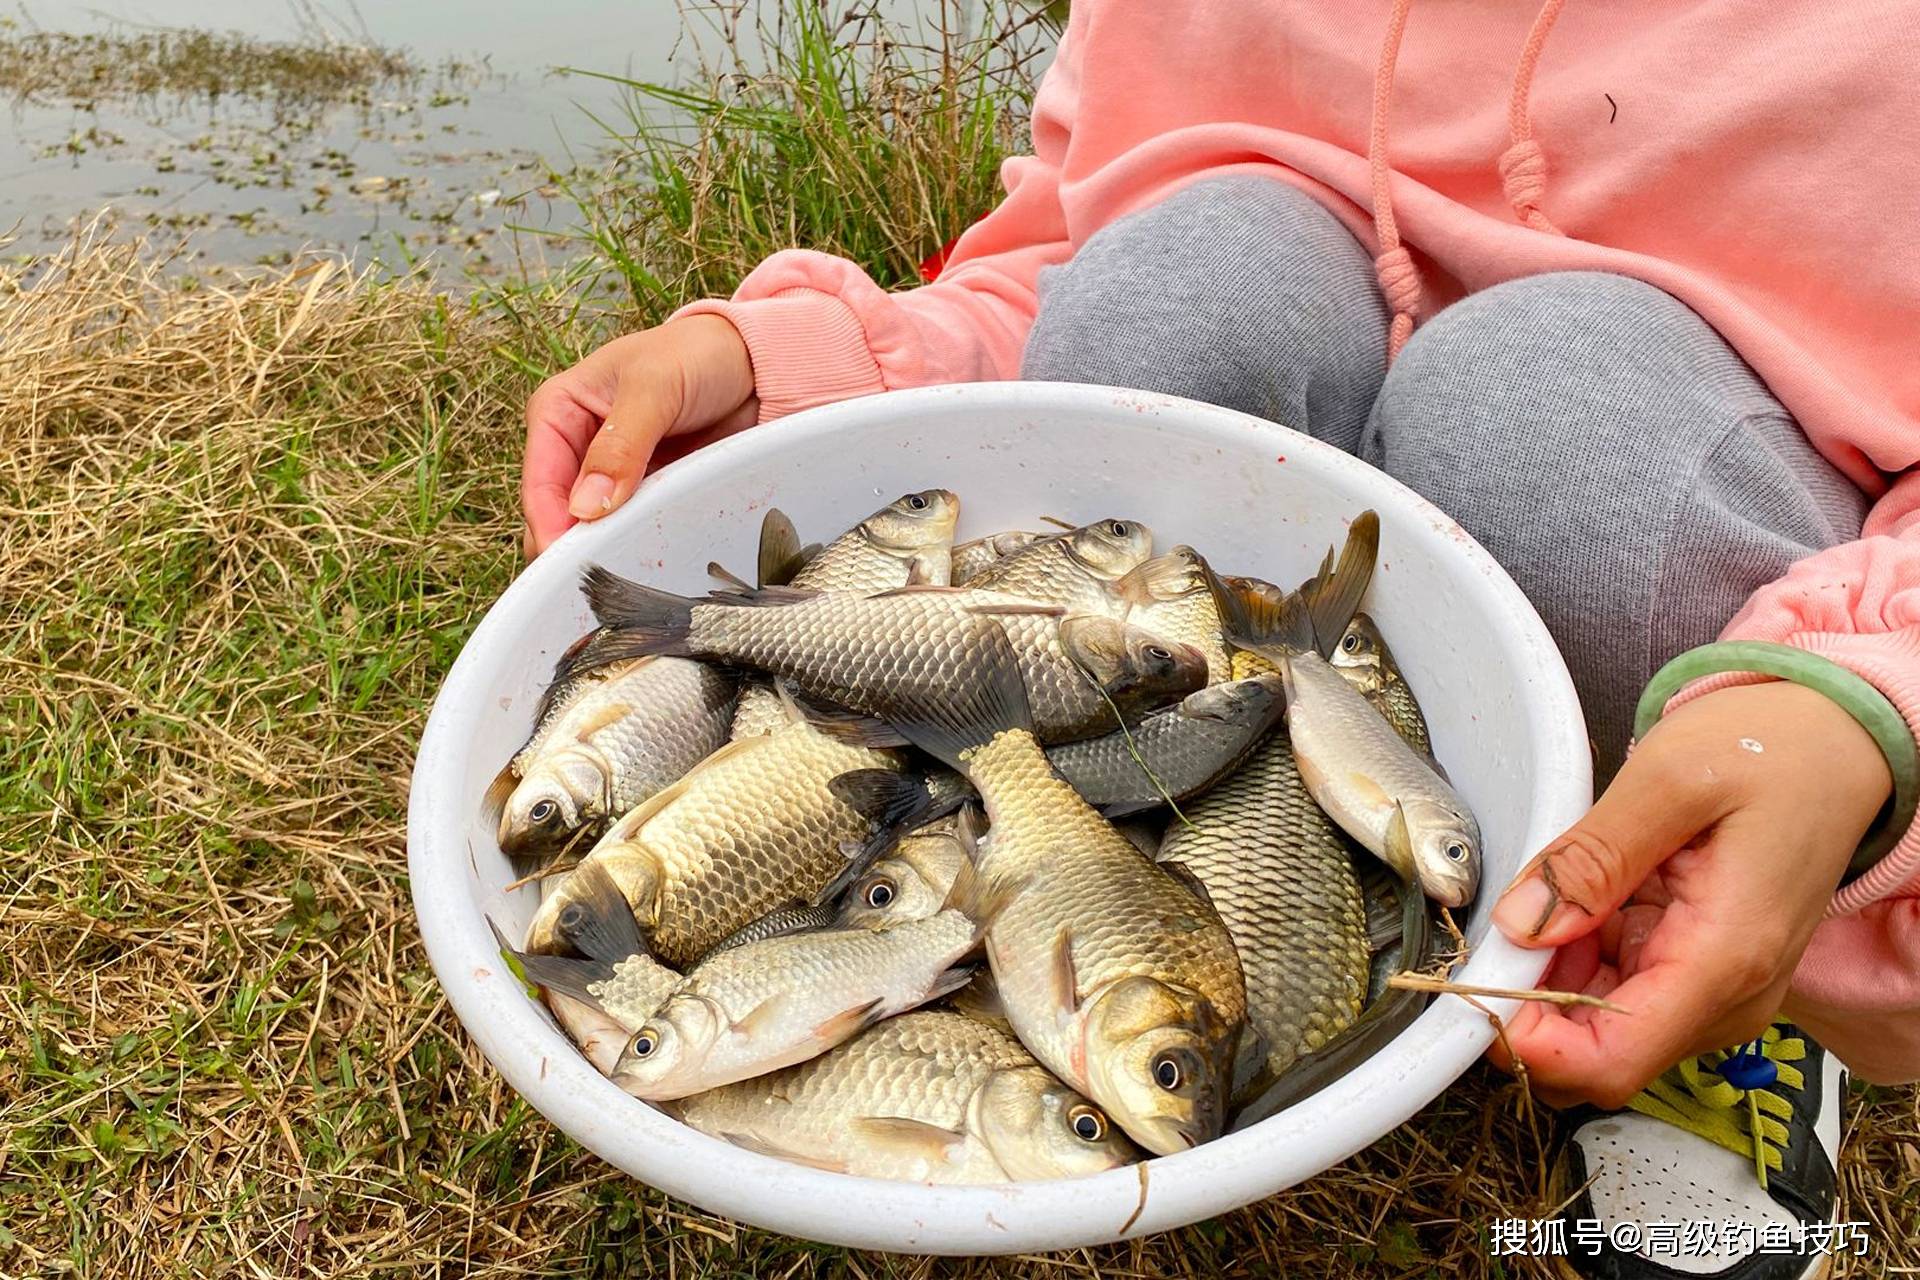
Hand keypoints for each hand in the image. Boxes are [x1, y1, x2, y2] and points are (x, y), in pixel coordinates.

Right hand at [521, 315, 756, 556]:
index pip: (539, 480)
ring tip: (634, 566)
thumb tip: (585, 506)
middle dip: (575, 547)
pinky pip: (636, 532)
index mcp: (559, 411)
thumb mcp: (654, 388)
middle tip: (604, 571)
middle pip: (558, 516)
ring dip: (611, 550)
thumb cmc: (697, 355)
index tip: (568, 562)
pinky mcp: (648, 494)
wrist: (753, 365)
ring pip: (594, 532)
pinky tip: (656, 557)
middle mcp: (578, 448)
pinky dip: (643, 546)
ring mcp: (613, 476)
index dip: (550, 525)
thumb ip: (620, 444)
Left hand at [1485, 680, 1890, 1107]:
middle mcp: (1724, 996)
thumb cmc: (1773, 751)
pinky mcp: (1695, 969)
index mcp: (1723, 959)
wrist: (1836, 746)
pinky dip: (1573, 958)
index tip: (1478, 989)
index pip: (1611, 1061)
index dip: (1529, 1043)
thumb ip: (1590, 858)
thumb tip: (1520, 923)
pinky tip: (1571, 901)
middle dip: (1527, 1007)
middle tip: (1493, 930)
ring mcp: (1711, 988)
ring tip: (1542, 895)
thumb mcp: (1671, 779)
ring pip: (1596, 1027)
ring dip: (1546, 978)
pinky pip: (1614, 991)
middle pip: (1596, 1056)